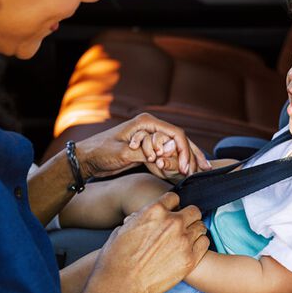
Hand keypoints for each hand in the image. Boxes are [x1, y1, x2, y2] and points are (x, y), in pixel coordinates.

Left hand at [75, 113, 209, 177]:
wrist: (86, 158)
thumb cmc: (101, 152)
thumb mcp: (122, 153)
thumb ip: (144, 152)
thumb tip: (163, 155)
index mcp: (147, 122)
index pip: (175, 133)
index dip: (185, 151)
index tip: (186, 168)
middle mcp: (151, 127)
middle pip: (180, 139)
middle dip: (193, 154)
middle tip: (205, 169)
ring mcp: (150, 138)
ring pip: (176, 147)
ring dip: (189, 158)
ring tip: (203, 170)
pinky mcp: (148, 148)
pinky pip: (168, 154)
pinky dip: (178, 162)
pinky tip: (189, 170)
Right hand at [84, 193, 209, 292]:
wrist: (121, 284)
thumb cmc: (116, 259)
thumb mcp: (123, 228)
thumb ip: (140, 218)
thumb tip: (143, 216)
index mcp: (155, 210)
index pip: (174, 198)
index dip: (171, 205)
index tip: (170, 212)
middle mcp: (172, 222)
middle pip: (193, 210)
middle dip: (187, 216)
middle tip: (181, 225)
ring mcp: (183, 240)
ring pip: (200, 226)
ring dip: (193, 230)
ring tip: (185, 238)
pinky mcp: (190, 259)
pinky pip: (204, 243)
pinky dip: (199, 244)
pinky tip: (189, 249)